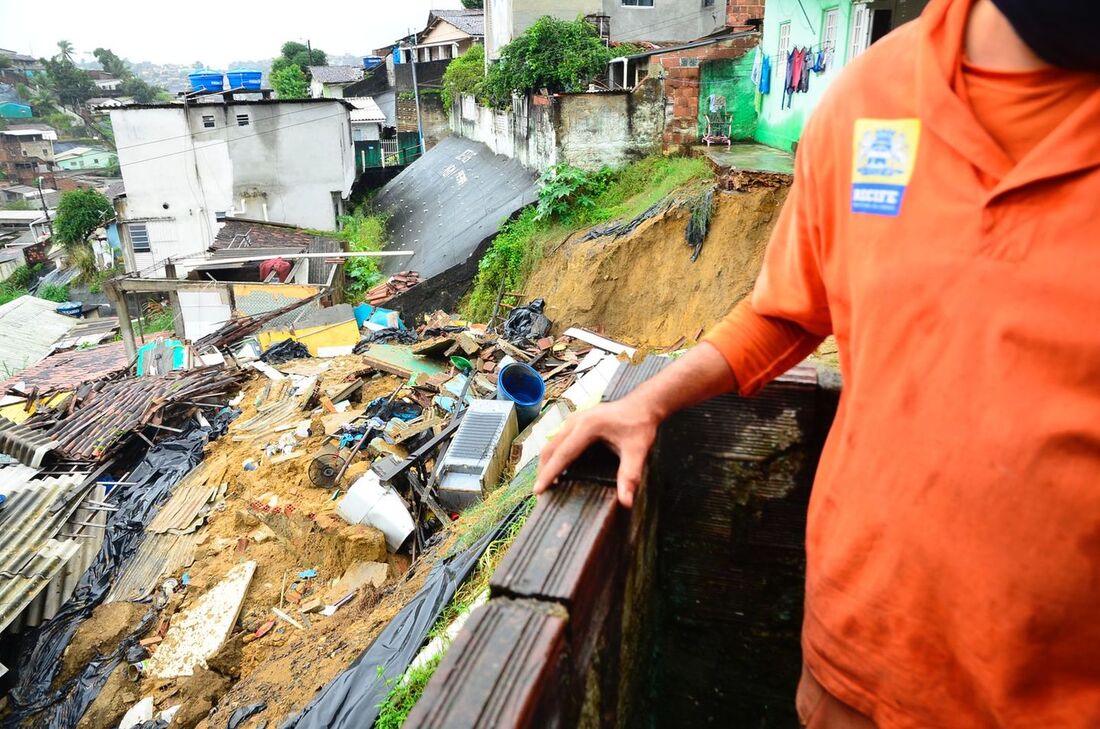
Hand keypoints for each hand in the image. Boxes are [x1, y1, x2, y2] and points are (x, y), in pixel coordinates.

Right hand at [534, 395, 660, 507]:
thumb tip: (626, 501)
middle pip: (551, 448)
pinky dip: (555, 454)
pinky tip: (559, 467)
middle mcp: (576, 421)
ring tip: (546, 482)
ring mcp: (575, 418)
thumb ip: (629, 475)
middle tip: (540, 492)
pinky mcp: (577, 420)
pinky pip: (559, 439)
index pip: (562, 454)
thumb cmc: (640, 424)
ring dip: (547, 462)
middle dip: (543, 470)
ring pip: (552, 442)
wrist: (644, 403)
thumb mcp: (637, 451)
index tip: (538, 490)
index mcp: (587, 427)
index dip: (549, 473)